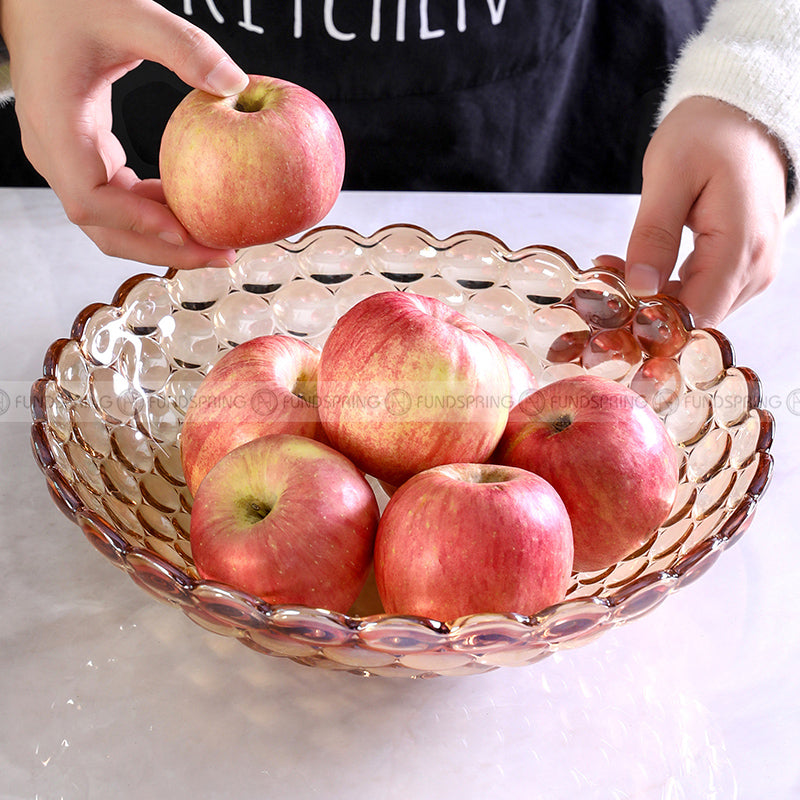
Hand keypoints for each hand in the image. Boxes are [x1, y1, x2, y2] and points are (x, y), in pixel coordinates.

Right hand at [0, 0, 248, 267]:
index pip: (90, 198)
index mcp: (56, 125)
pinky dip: (155, 211)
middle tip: (219, 255)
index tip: (183, 231)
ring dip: (162, 237)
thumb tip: (237, 83)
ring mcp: (67, 158)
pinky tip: (193, 208)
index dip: (137, 221)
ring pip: (111, 221)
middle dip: (162, 249)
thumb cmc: (68, 0)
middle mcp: (55, 152)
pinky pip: (119, 199)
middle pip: (104, 226)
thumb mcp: (127, 12)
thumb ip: (182, 45)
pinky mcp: (84, 154)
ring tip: (215, 241)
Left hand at [624, 96, 787, 326]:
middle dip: (645, 310)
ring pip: (696, 309)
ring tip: (611, 268)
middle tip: (601, 283)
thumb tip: (641, 286)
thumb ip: (653, 235)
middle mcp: (756, 267)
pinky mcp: (743, 266)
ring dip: (651, 299)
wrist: (743, 113)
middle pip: (695, 317)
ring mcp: (753, 269)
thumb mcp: (668, 177)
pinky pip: (702, 291)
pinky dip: (666, 287)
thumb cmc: (709, 135)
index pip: (697, 314)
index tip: (610, 305)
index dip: (652, 321)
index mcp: (741, 246)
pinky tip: (634, 268)